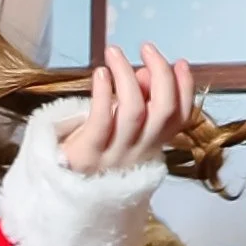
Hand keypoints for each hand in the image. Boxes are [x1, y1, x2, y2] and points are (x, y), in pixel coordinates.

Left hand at [57, 44, 195, 176]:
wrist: (60, 197)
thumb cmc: (91, 157)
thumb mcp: (120, 133)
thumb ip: (137, 104)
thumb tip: (143, 73)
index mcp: (152, 147)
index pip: (181, 118)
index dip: (186, 89)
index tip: (180, 63)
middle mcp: (139, 153)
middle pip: (163, 110)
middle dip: (161, 73)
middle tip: (146, 48)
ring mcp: (115, 155)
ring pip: (133, 110)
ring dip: (126, 75)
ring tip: (114, 53)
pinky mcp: (88, 154)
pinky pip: (101, 119)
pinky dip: (104, 92)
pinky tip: (100, 73)